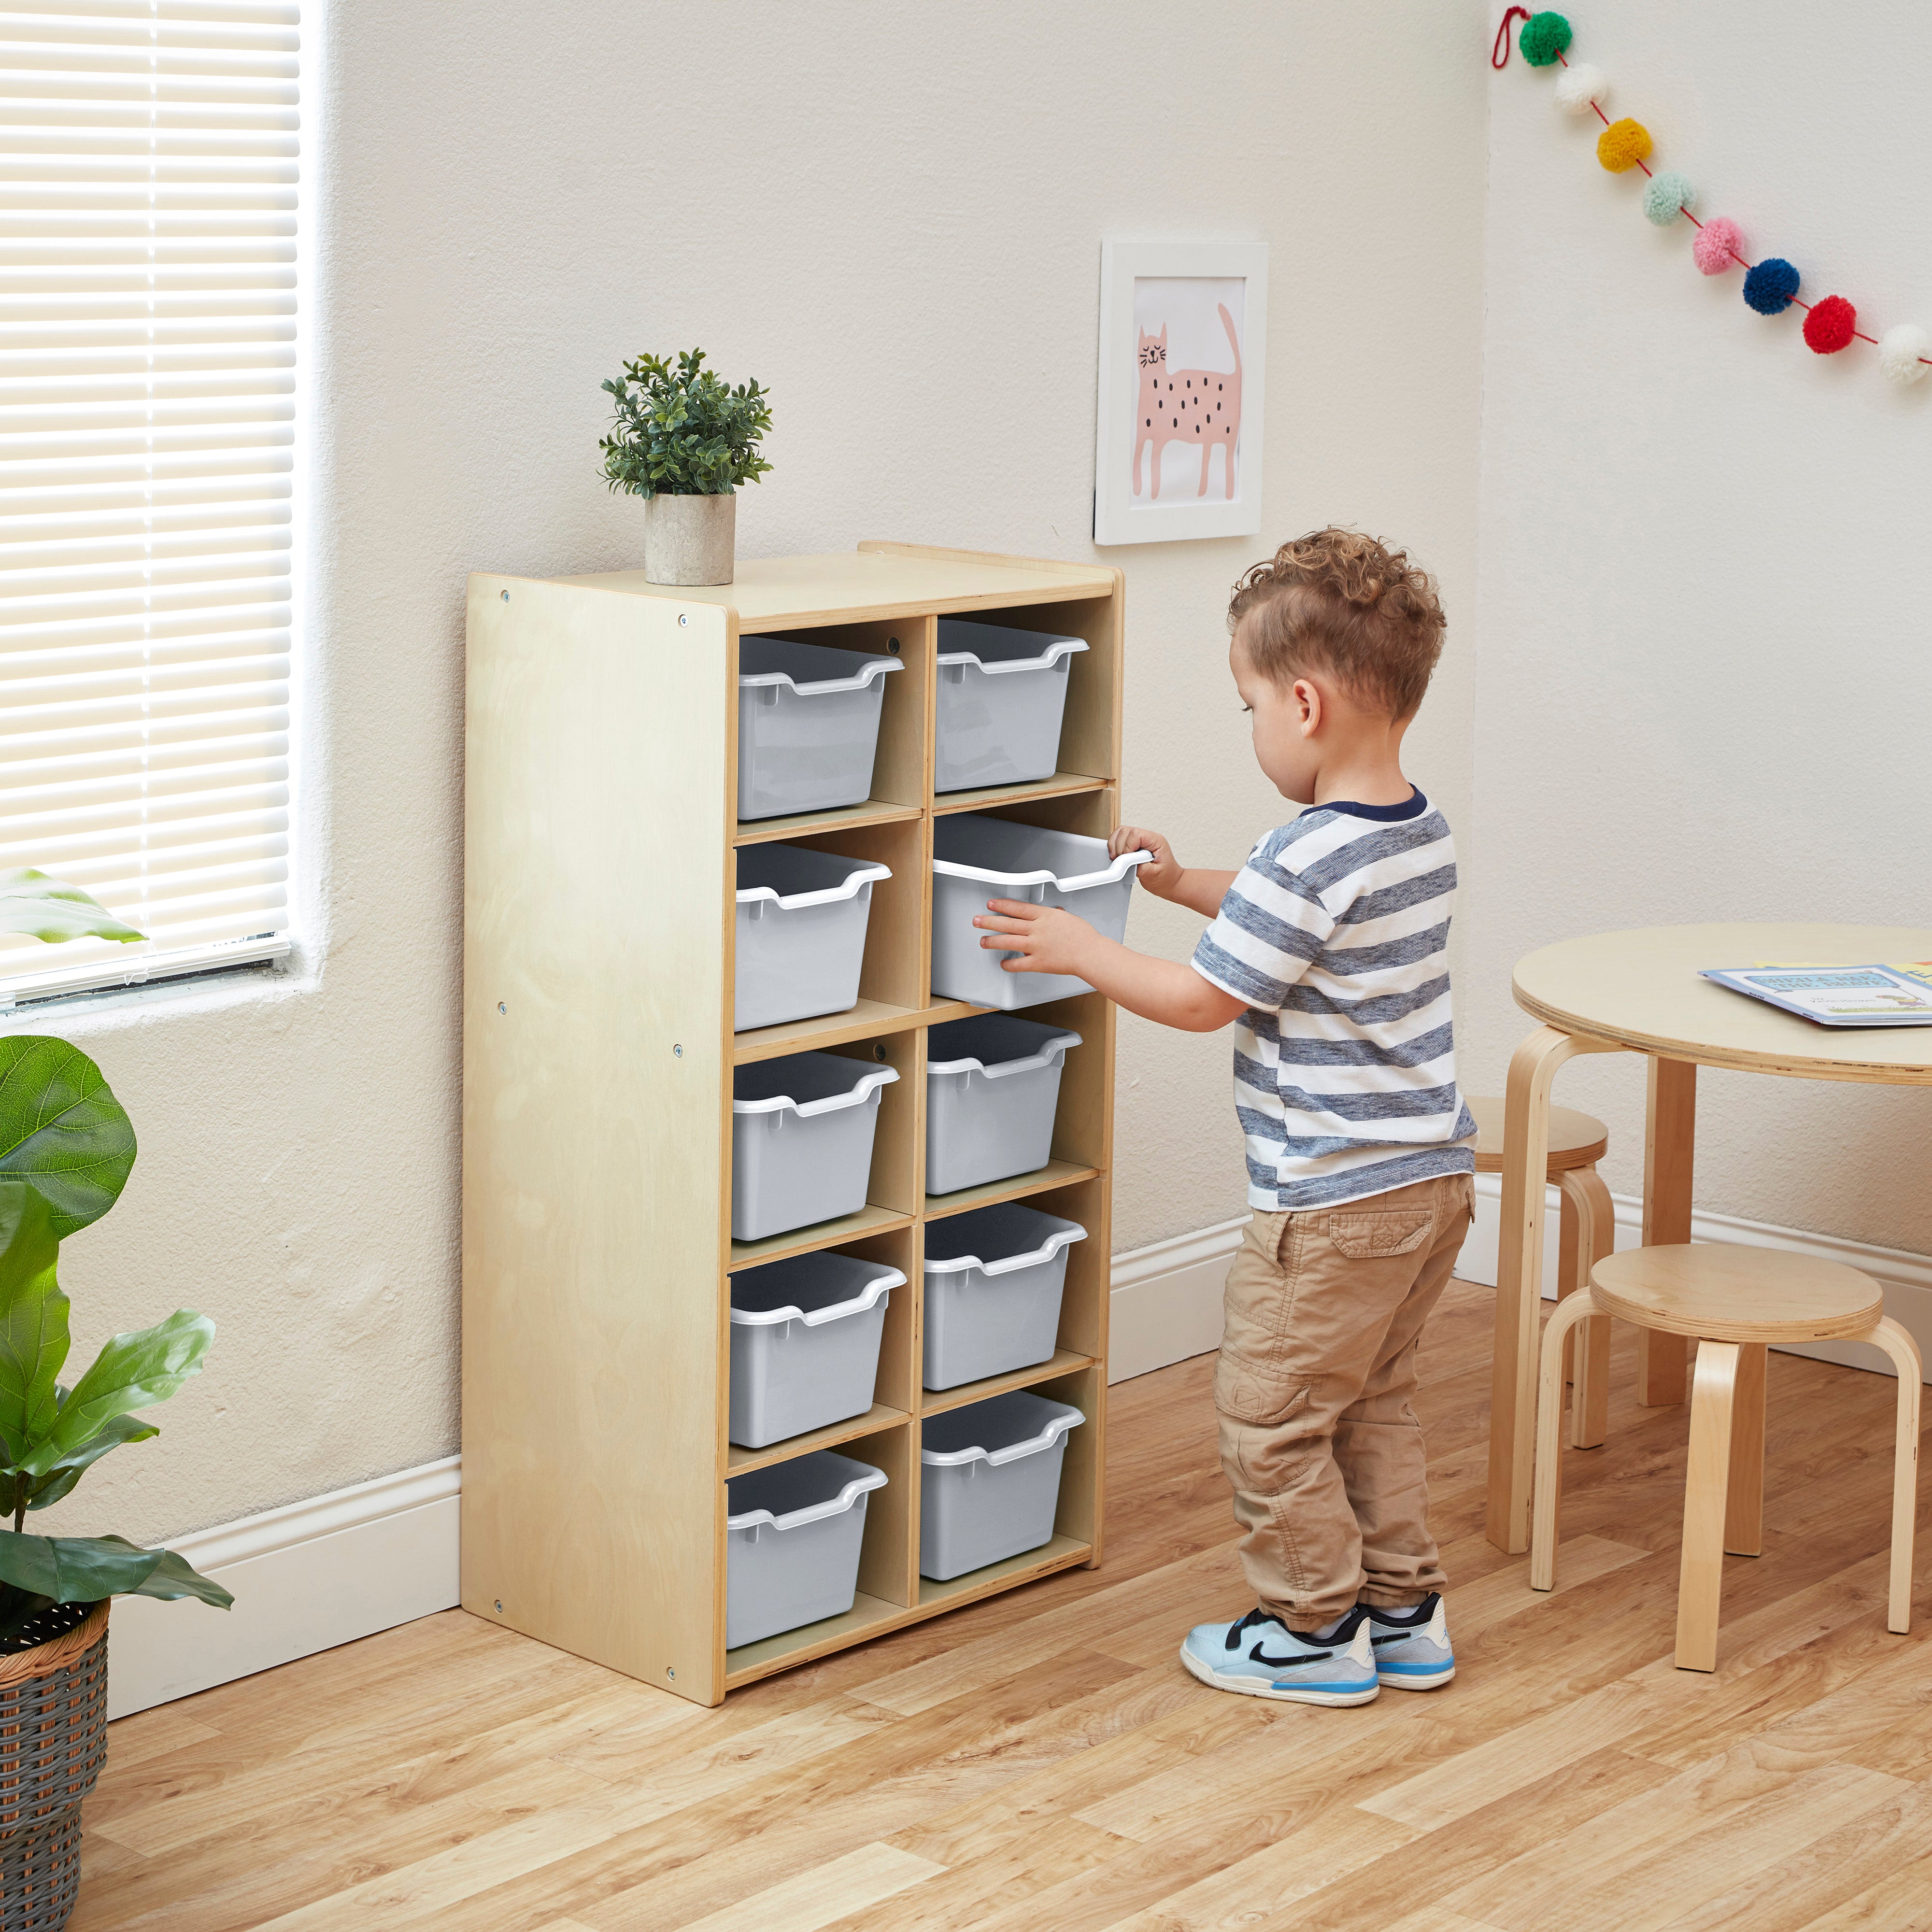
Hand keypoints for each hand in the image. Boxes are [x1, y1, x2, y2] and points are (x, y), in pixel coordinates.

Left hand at [974, 899, 1095, 977]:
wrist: (1090, 953)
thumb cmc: (1083, 936)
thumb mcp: (1068, 918)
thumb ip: (1055, 916)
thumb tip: (1052, 912)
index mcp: (1045, 916)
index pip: (1018, 908)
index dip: (1002, 905)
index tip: (991, 904)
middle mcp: (1037, 930)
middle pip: (1008, 923)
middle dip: (989, 921)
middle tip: (977, 920)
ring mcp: (1036, 946)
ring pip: (1008, 942)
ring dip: (993, 941)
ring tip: (983, 941)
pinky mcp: (1038, 963)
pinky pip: (1018, 964)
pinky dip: (1008, 964)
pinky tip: (1003, 963)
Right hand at [1111, 824, 1180, 900]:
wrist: (1168, 882)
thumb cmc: (1165, 878)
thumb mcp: (1154, 875)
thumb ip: (1140, 867)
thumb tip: (1125, 862)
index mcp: (1156, 841)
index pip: (1136, 834)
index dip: (1127, 846)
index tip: (1125, 859)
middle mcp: (1148, 837)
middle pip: (1125, 831)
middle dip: (1119, 847)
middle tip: (1120, 861)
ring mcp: (1140, 840)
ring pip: (1120, 832)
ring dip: (1114, 845)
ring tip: (1117, 859)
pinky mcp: (1133, 844)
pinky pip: (1119, 839)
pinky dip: (1114, 847)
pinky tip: (1117, 857)